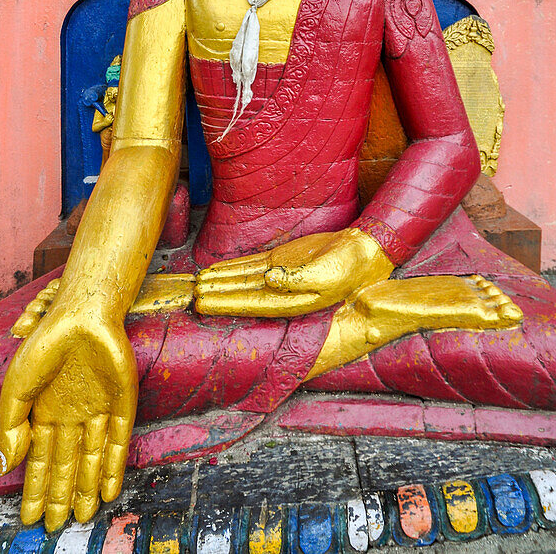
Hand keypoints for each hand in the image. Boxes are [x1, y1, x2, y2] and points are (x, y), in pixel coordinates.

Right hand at [0, 304, 137, 531]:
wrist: (83, 316)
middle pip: (65, 465)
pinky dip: (115, 467)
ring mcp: (97, 410)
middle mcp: (71, 415)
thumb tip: (4, 467)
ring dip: (87, 487)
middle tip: (54, 525)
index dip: (33, 488)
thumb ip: (9, 428)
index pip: (38, 460)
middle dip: (59, 495)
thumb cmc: (46, 346)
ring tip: (83, 515)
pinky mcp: (121, 405)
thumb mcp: (16, 387)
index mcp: (45, 412)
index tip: (28, 517)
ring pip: (92, 459)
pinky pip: (118, 442)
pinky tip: (111, 490)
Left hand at [194, 227, 393, 316]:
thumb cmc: (351, 266)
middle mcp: (282, 293)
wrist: (365, 250)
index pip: (251, 305)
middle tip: (191, 294)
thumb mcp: (327, 274)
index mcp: (293, 302)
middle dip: (217, 294)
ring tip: (198, 283)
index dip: (226, 303)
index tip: (204, 303)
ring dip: (221, 281)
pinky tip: (218, 270)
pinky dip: (234, 267)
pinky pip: (252, 265)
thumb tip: (270, 278)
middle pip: (242, 294)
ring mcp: (280, 276)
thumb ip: (297, 278)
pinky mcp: (282, 260)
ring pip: (243, 279)